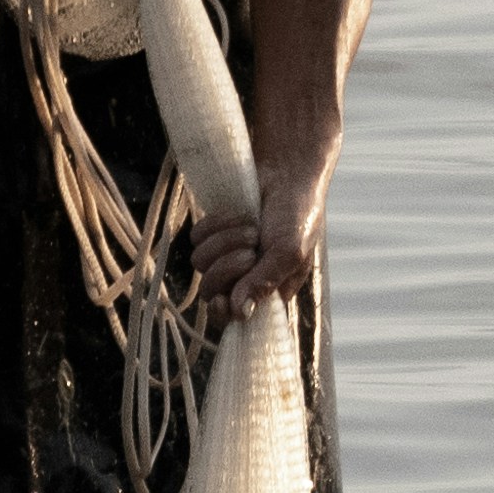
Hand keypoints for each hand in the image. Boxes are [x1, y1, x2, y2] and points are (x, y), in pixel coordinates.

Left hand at [189, 156, 325, 325]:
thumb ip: (265, 283)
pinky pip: (196, 238)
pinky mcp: (213, 233)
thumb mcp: (290, 252)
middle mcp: (244, 278)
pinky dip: (218, 224)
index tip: (223, 300)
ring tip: (251, 227)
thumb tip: (240, 313)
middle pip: (211, 292)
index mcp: (267, 292)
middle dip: (228, 268)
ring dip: (226, 241)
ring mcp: (225, 255)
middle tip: (251, 250)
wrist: (286, 172)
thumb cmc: (297, 215)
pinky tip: (240, 214)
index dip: (223, 313)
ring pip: (200, 264)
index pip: (234, 319)